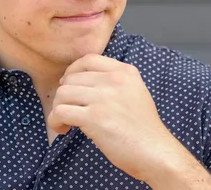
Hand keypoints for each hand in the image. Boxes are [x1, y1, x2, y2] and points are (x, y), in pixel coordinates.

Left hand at [47, 54, 179, 183]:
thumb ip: (114, 82)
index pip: (88, 59)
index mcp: (125, 71)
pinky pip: (60, 112)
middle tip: (69, 110)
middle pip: (71, 78)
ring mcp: (103, 98)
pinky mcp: (93, 117)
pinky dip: (55, 121)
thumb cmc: (144, 128)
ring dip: (59, 108)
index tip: (69, 84)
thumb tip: (83, 83)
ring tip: (66, 121)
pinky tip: (63, 129)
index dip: (73, 70)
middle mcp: (114, 80)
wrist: (154, 152)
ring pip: (62, 94)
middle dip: (64, 95)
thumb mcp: (135, 92)